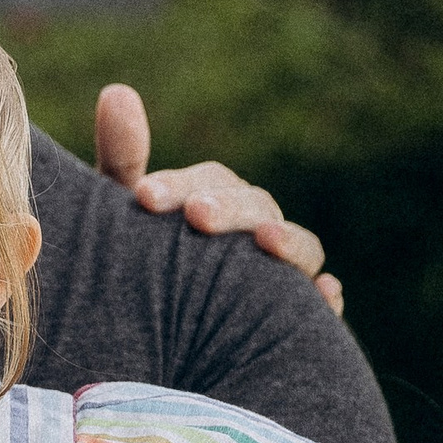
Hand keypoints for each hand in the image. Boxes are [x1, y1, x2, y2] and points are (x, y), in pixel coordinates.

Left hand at [95, 83, 342, 318]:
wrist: (141, 353)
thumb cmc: (127, 278)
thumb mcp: (115, 225)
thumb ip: (121, 162)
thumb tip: (117, 90)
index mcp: (212, 204)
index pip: (209, 181)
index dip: (181, 184)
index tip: (143, 197)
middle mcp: (251, 235)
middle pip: (256, 207)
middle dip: (229, 208)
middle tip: (196, 216)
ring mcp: (278, 278)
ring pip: (301, 247)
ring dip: (289, 241)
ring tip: (266, 241)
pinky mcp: (296, 324)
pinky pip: (322, 310)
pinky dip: (327, 298)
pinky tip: (325, 294)